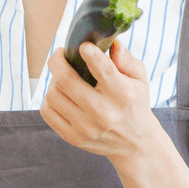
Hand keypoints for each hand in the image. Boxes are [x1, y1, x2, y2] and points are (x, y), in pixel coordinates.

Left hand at [41, 38, 188, 187]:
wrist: (135, 144)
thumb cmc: (135, 104)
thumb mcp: (140, 80)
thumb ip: (127, 59)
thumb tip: (112, 43)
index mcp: (123, 95)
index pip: (104, 71)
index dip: (90, 54)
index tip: (82, 46)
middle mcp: (104, 113)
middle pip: (66, 81)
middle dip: (57, 61)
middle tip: (60, 55)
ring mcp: (87, 128)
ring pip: (53, 95)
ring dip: (53, 80)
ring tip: (62, 77)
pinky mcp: (74, 138)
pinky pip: (47, 112)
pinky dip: (49, 99)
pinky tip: (60, 95)